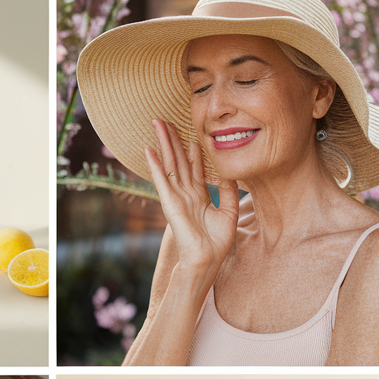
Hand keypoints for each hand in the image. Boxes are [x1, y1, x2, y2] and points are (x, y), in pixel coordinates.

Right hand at [145, 119, 239, 273]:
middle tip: (165, 119)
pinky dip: (155, 165)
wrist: (206, 260)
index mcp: (199, 195)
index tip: (191, 131)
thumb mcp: (229, 211)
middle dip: (172, 139)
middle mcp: (185, 193)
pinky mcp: (170, 203)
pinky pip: (162, 180)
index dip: (193, 149)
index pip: (194, 167)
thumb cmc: (217, 242)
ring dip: (163, 143)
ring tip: (156, 124)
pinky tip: (149, 150)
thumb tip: (229, 171)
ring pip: (170, 164)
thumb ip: (228, 191)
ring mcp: (176, 196)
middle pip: (178, 160)